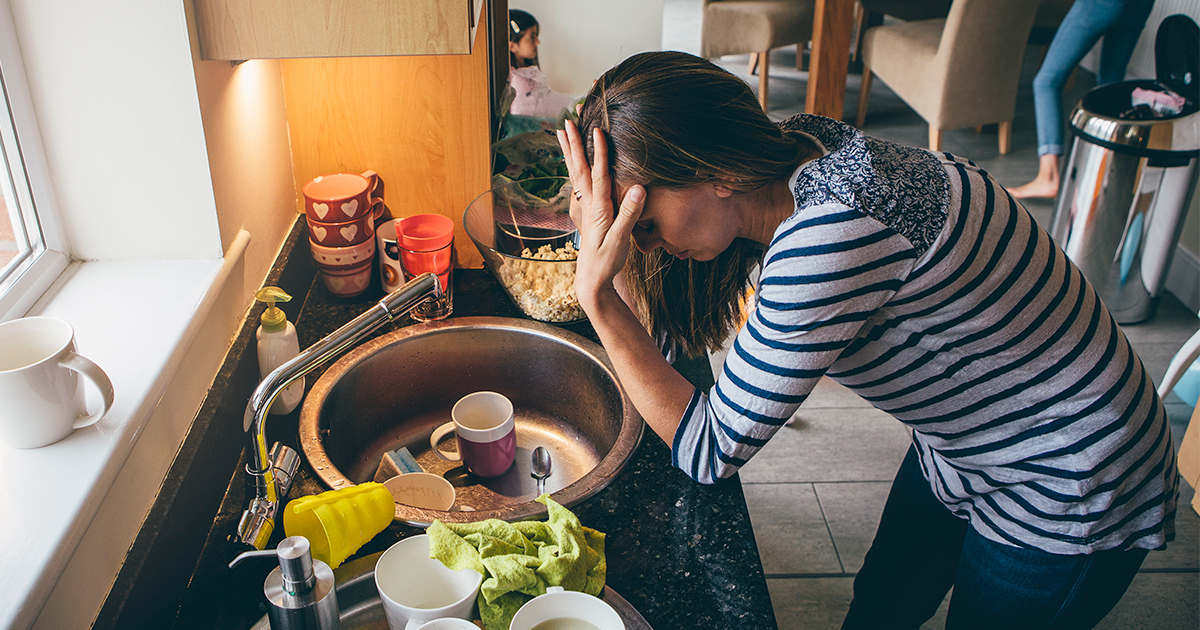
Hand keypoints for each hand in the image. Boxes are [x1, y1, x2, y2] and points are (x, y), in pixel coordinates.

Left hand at [556, 120, 645, 310]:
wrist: (592, 279)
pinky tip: (572, 161)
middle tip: (567, 122)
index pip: (598, 174)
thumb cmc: (607, 261)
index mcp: (598, 208)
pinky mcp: (587, 212)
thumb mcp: (621, 239)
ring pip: (575, 173)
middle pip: (579, 168)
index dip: (599, 152)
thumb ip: (630, 213)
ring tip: (562, 133)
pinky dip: (574, 167)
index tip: (597, 130)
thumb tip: (640, 187)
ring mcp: (585, 207)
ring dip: (569, 152)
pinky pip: (578, 183)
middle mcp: (589, 203)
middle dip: (574, 144)